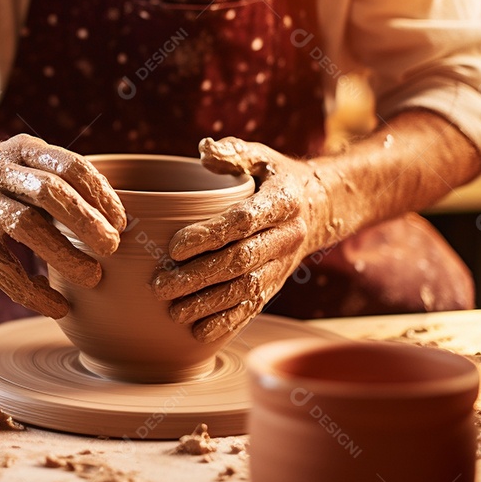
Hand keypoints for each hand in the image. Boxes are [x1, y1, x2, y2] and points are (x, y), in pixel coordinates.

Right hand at [0, 134, 126, 318]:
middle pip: (47, 190)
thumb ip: (58, 182)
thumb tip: (115, 222)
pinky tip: (57, 305)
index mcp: (19, 148)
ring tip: (92, 277)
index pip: (67, 164)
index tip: (121, 220)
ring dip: (63, 254)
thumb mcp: (22, 163)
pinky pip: (0, 268)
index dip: (99, 192)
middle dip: (84, 220)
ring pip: (24, 226)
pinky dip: (33, 291)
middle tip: (112, 247)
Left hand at [150, 137, 332, 342]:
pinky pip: (255, 307)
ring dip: (209, 305)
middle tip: (160, 285)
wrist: (320, 208)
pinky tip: (199, 332)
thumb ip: (234, 153)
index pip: (243, 221)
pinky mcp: (278, 284)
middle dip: (198, 277)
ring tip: (174, 311)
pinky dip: (227, 322)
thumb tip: (205, 150)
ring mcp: (283, 264)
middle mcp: (286, 236)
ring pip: (247, 290)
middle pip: (241, 262)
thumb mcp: (261, 156)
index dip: (209, 235)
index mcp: (282, 202)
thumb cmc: (276, 178)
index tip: (173, 246)